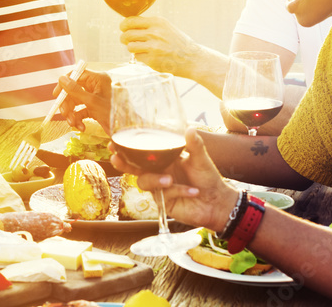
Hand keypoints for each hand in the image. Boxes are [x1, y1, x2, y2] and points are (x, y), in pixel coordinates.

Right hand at [56, 70, 111, 131]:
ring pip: (76, 102)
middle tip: (64, 114)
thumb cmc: (114, 114)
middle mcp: (96, 86)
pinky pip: (82, 110)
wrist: (126, 132)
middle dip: (68, 104)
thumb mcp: (92, 102)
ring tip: (73, 123)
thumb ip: (75, 90)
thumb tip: (62, 79)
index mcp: (98, 79)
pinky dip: (79, 119)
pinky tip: (81, 127)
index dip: (65, 84)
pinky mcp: (95, 108)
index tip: (56, 94)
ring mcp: (95, 97)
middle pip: (74, 90)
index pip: (77, 75)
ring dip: (72, 113)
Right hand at [110, 127, 236, 232]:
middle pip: (134, 168)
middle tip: (116, 158)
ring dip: (155, 179)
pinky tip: (192, 191)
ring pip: (144, 181)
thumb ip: (194, 145)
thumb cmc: (208, 179)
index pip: (143, 152)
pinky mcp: (163, 202)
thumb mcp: (201, 159)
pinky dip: (177, 191)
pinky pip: (162, 194)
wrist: (217, 203)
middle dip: (123, 163)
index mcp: (164, 159)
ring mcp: (159, 188)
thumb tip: (190, 128)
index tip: (114, 142)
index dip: (127, 148)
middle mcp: (158, 172)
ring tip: (170, 180)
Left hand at [119, 16, 201, 73]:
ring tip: (140, 49)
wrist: (193, 58)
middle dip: (124, 38)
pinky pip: (137, 57)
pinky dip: (140, 57)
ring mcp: (153, 47)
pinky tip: (150, 56)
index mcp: (157, 22)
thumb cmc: (178, 43)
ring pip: (130, 46)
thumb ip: (149, 25)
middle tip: (126, 41)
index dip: (124, 25)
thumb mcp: (166, 27)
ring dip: (132, 48)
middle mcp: (154, 33)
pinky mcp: (152, 60)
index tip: (123, 28)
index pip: (130, 20)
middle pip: (127, 34)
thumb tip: (128, 25)